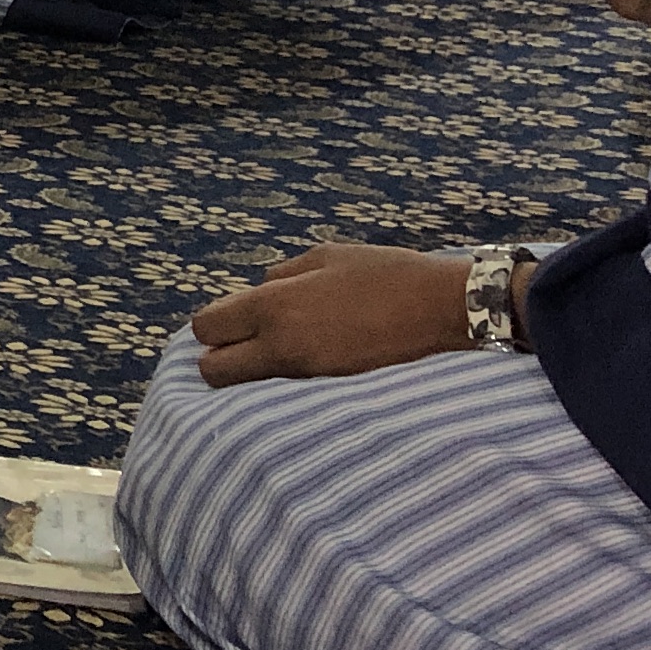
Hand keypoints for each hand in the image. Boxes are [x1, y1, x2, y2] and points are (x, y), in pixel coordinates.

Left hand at [190, 245, 473, 384]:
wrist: (443, 309)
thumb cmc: (384, 273)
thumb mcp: (325, 257)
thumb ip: (281, 275)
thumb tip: (259, 291)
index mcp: (272, 306)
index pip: (206, 330)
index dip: (211, 327)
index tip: (228, 322)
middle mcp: (281, 345)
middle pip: (215, 372)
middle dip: (217, 360)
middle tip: (240, 346)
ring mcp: (308, 374)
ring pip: (250, 388)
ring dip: (251, 376)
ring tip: (275, 355)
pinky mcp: (334, 391)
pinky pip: (288, 392)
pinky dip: (285, 383)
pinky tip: (306, 364)